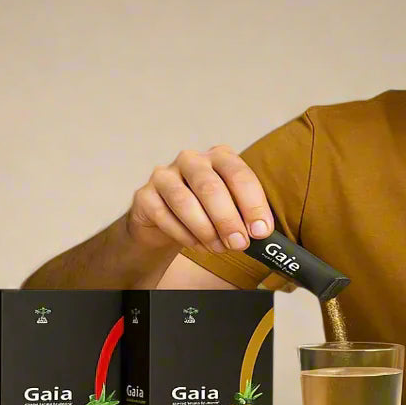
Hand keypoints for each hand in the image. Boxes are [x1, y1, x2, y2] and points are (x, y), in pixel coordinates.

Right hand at [126, 145, 273, 253]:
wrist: (164, 220)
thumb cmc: (205, 211)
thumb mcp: (230, 207)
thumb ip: (245, 214)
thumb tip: (261, 232)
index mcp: (219, 156)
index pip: (239, 174)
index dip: (253, 204)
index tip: (260, 231)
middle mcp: (191, 160)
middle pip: (210, 187)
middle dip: (228, 219)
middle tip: (239, 243)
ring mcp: (164, 175)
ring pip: (184, 201)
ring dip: (205, 230)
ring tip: (218, 248)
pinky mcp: (145, 195)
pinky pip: (163, 216)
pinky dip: (184, 235)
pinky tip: (197, 246)